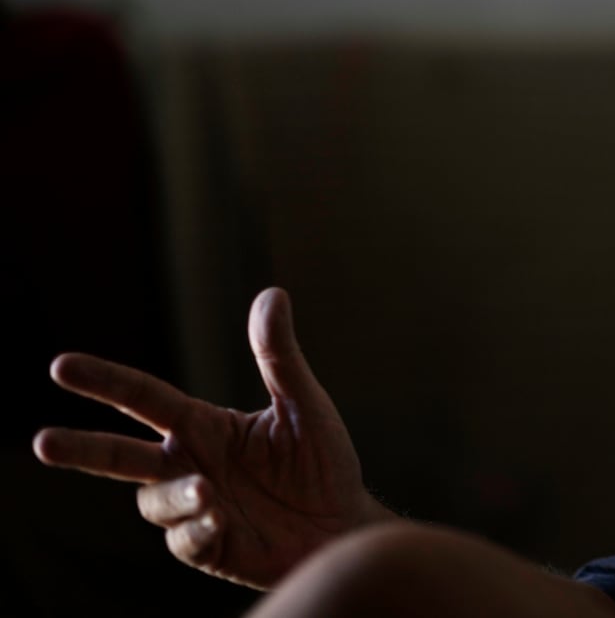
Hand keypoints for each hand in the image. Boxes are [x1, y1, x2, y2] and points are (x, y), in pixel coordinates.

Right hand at [33, 287, 394, 588]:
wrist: (343, 521)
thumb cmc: (321, 461)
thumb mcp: (304, 403)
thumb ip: (279, 356)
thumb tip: (271, 294)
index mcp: (203, 425)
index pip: (144, 399)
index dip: (105, 382)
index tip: (61, 366)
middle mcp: (188, 464)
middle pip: (121, 455)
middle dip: (82, 448)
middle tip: (44, 441)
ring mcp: (195, 508)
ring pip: (154, 500)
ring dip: (176, 494)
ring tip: (208, 490)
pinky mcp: (209, 547)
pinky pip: (185, 541)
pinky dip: (195, 530)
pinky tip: (219, 521)